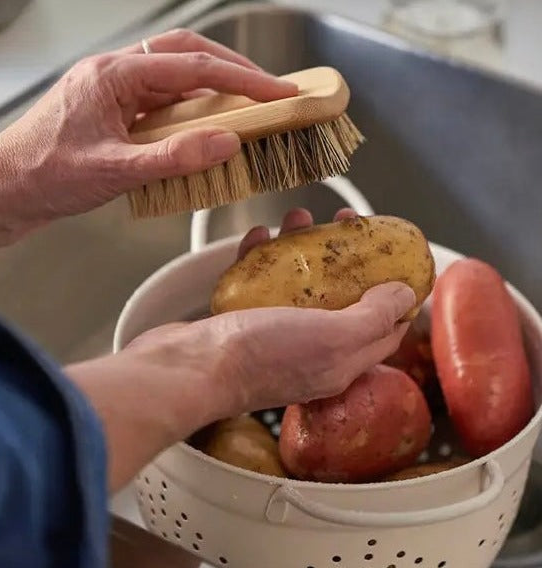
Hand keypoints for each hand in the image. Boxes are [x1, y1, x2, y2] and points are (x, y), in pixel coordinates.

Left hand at [0, 29, 296, 245]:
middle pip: (188, 57)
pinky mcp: (117, 115)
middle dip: (234, 72)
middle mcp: (117, 76)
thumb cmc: (43, 175)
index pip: (193, 67)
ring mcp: (116, 94)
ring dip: (215, 91)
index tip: (278, 91)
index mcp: (114, 75)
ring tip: (248, 108)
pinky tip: (207, 131)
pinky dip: (193, 114)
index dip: (243, 80)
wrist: (5, 192)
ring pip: (177, 79)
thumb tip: (225, 142)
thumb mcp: (116, 169)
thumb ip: (174, 157)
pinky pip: (164, 105)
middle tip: (269, 91)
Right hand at [67, 207, 414, 489]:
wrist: (189, 368)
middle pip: (341, 296)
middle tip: (345, 223)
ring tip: (298, 217)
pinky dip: (261, 257)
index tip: (393, 256)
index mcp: (340, 361)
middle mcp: (311, 349)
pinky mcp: (243, 319)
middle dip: (347, 257)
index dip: (394, 292)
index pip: (383, 327)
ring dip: (301, 248)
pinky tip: (258, 236)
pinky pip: (259, 282)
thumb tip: (406, 295)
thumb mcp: (332, 338)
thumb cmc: (261, 357)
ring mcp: (276, 333)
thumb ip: (373, 317)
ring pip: (298, 283)